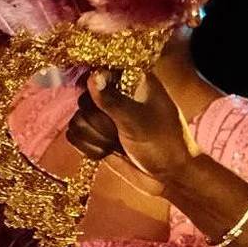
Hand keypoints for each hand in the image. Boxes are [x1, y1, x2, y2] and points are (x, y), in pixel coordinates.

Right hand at [69, 63, 192, 196]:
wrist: (171, 177)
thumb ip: (113, 100)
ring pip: (78, 118)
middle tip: (117, 131)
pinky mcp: (99, 135)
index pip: (101, 70)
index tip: (100, 104)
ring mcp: (107, 117)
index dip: (94, 84)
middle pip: (84, 99)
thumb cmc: (164, 144)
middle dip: (97, 121)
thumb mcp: (138, 121)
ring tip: (115, 143)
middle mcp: (117, 95)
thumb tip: (93, 76)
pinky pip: (76, 135)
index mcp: (133, 82)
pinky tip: (107, 151)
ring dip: (94, 137)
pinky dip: (89, 146)